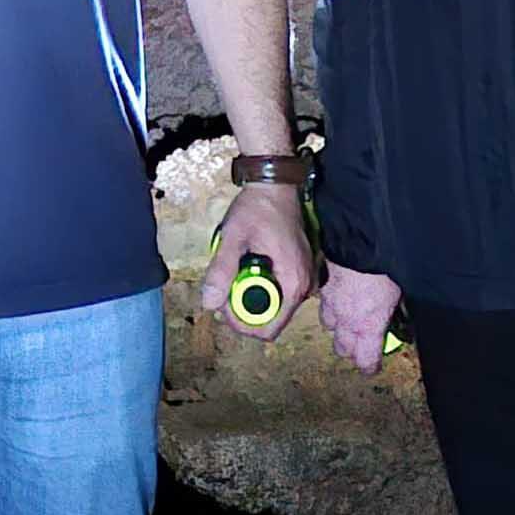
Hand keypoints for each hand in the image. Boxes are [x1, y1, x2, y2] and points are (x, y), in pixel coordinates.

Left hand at [199, 181, 319, 339]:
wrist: (275, 184)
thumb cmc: (258, 207)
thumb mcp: (234, 238)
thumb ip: (221, 270)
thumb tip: (209, 303)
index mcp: (294, 282)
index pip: (270, 329)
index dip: (243, 325)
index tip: (225, 307)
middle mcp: (305, 285)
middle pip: (271, 320)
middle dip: (244, 311)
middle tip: (225, 288)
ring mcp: (305, 278)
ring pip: (274, 306)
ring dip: (252, 297)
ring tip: (236, 272)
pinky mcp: (300, 270)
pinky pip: (279, 291)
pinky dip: (260, 286)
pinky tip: (248, 266)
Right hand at [321, 264, 403, 374]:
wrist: (360, 242)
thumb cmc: (383, 266)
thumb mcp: (401, 294)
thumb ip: (400, 312)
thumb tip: (404, 319)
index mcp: (368, 327)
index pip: (365, 362)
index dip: (370, 366)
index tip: (374, 365)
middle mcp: (347, 321)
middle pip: (343, 350)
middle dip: (352, 349)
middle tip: (363, 342)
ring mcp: (332, 304)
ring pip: (330, 327)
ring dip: (339, 327)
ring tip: (349, 320)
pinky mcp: (323, 287)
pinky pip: (324, 304)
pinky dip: (330, 306)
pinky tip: (340, 298)